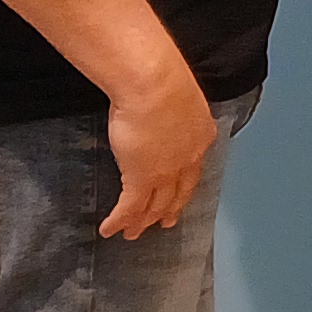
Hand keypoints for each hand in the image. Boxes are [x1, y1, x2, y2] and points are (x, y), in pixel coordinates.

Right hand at [101, 62, 217, 239]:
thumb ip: (171, 106)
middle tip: (166, 222)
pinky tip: (111, 230)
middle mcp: (188, 157)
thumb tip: (159, 102)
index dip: (185, 183)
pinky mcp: (142, 178)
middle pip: (180, 191)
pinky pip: (130, 207)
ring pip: (156, 204)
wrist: (153, 84)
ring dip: (143, 221)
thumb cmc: (162, 77)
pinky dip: (120, 221)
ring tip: (134, 234)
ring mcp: (166, 171)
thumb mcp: (175, 94)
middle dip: (170, 209)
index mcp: (200, 134)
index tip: (181, 192)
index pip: (193, 166)